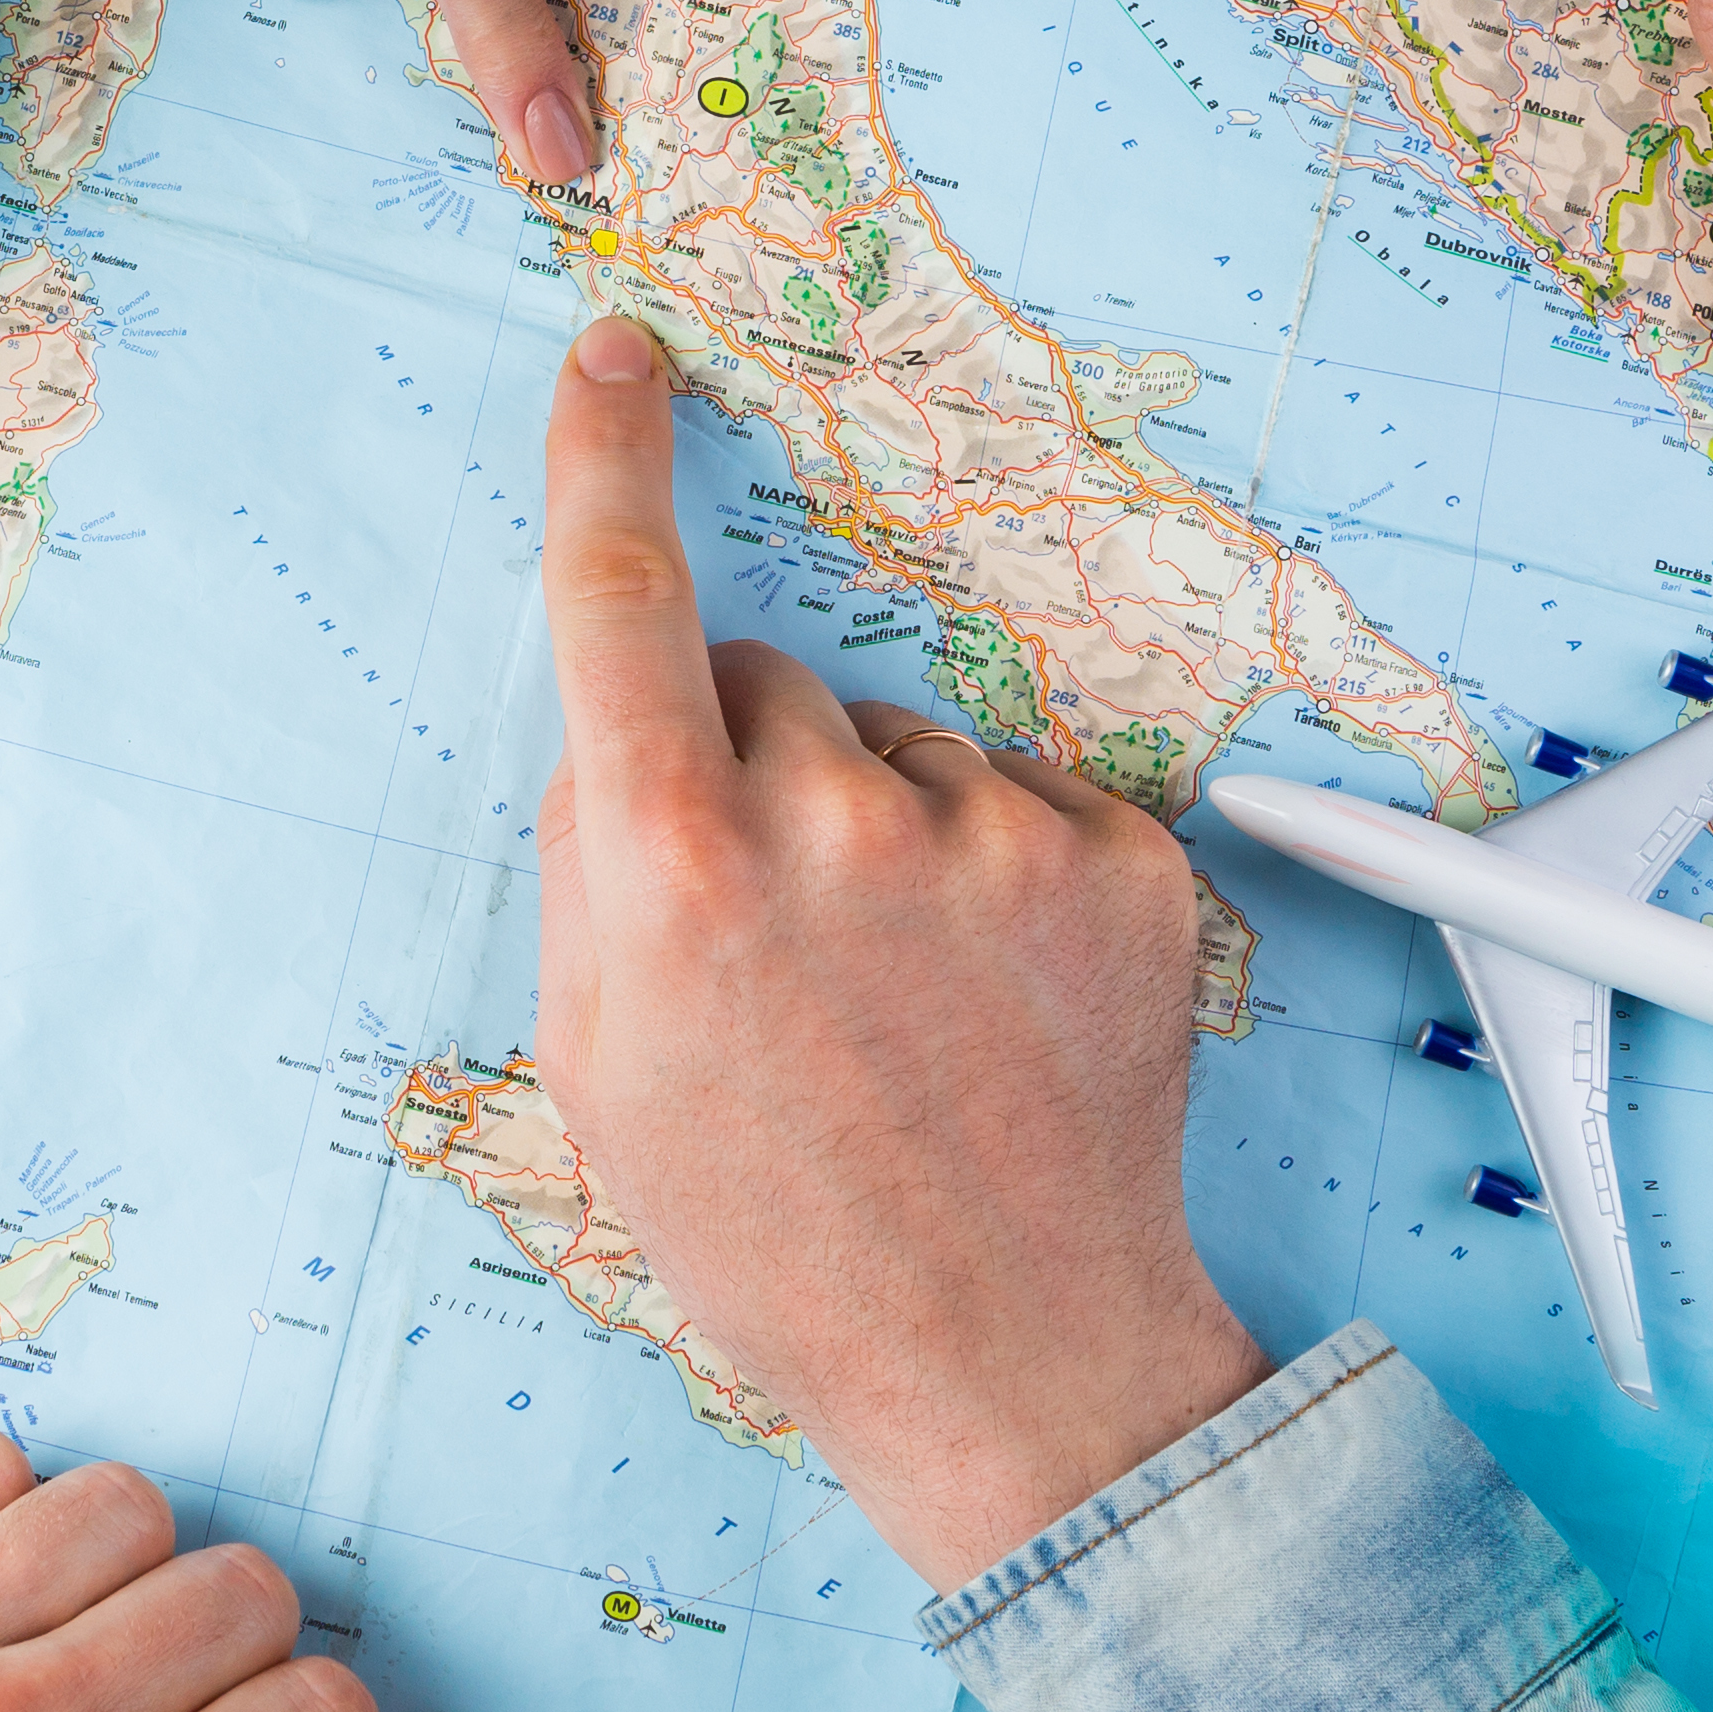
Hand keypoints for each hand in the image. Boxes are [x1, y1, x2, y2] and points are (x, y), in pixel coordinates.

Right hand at [527, 320, 1266, 1592]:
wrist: (1008, 1354)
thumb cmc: (780, 1234)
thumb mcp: (600, 1067)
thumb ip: (590, 872)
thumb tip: (618, 735)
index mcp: (679, 871)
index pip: (616, 602)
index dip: (601, 460)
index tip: (614, 357)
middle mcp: (838, 825)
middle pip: (763, 688)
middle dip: (749, 771)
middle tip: (777, 941)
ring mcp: (995, 837)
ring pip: (901, 749)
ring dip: (887, 833)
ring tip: (904, 1001)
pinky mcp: (1123, 861)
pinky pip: (1028, 797)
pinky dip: (1006, 874)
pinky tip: (996, 999)